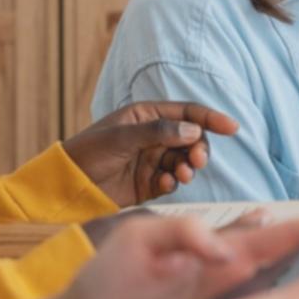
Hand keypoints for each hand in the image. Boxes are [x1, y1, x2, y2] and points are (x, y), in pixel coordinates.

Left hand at [62, 102, 238, 206]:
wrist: (66, 185)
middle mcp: (153, 136)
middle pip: (191, 139)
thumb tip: (193, 130)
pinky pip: (172, 181)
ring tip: (181, 175)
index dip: (211, 118)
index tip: (232, 128)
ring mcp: (152, 160)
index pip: (186, 112)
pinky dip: (174, 182)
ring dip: (188, 167)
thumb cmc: (88, 152)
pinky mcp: (148, 184)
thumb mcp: (122, 137)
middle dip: (199, 149)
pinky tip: (165, 185)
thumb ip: (158, 132)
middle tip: (197, 161)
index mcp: (147, 116)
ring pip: (184, 161)